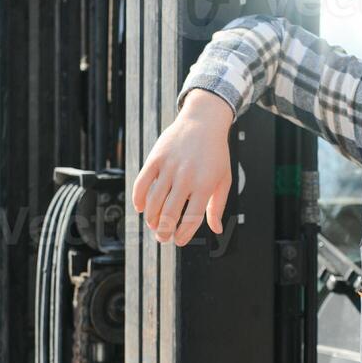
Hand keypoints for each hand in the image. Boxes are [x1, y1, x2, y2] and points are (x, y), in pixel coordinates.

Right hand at [132, 89, 234, 246]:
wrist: (203, 121)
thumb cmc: (216, 153)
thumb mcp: (224, 179)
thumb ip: (218, 206)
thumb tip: (216, 230)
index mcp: (205, 185)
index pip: (191, 219)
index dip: (183, 235)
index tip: (178, 241)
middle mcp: (186, 177)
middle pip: (170, 214)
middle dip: (164, 232)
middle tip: (163, 237)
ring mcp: (169, 167)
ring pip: (154, 202)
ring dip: (151, 219)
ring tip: (154, 225)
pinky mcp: (156, 158)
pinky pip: (142, 184)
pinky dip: (138, 199)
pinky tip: (140, 208)